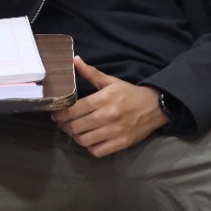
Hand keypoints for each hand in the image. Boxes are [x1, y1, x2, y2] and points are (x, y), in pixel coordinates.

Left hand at [50, 57, 168, 156]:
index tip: (56, 115)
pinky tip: (91, 140)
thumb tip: (75, 60)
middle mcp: (107, 116)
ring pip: (84, 140)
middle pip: (76, 127)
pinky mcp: (121, 143)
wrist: (154, 107)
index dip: (61, 114)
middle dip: (65, 126)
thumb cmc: (129, 93)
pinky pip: (97, 151)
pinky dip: (90, 147)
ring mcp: (114, 132)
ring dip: (76, 137)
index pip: (74, 110)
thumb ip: (91, 73)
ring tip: (76, 132)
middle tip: (64, 124)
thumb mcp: (111, 81)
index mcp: (103, 99)